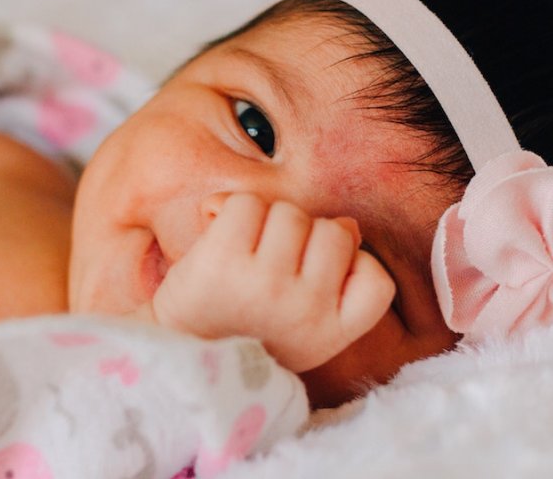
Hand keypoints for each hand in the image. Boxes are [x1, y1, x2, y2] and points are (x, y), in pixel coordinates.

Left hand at [148, 193, 395, 372]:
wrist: (174, 350)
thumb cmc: (242, 329)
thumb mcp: (300, 321)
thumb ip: (332, 276)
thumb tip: (348, 226)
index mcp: (330, 333)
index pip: (378, 282)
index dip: (354, 266)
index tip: (318, 280)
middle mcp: (305, 311)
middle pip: (335, 230)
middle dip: (304, 236)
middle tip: (269, 266)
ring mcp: (265, 285)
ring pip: (290, 212)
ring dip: (267, 222)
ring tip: (244, 254)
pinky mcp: (222, 262)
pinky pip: (247, 202)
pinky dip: (231, 211)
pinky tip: (219, 240)